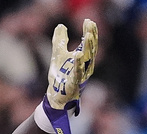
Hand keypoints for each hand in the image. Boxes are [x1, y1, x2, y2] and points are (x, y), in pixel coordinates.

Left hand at [40, 19, 97, 133]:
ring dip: (88, 49)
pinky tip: (78, 55)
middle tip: (90, 25)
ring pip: (86, 62)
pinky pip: (77, 74)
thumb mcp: (58, 56)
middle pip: (90, 51)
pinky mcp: (73, 86)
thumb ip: (60, 41)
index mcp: (83, 62)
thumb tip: (60, 26)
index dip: (90, 33)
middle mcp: (85, 69)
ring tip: (87, 36)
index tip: (89, 21)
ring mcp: (80, 78)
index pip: (88, 45)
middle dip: (91, 38)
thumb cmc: (59, 80)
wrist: (55, 100)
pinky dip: (78, 65)